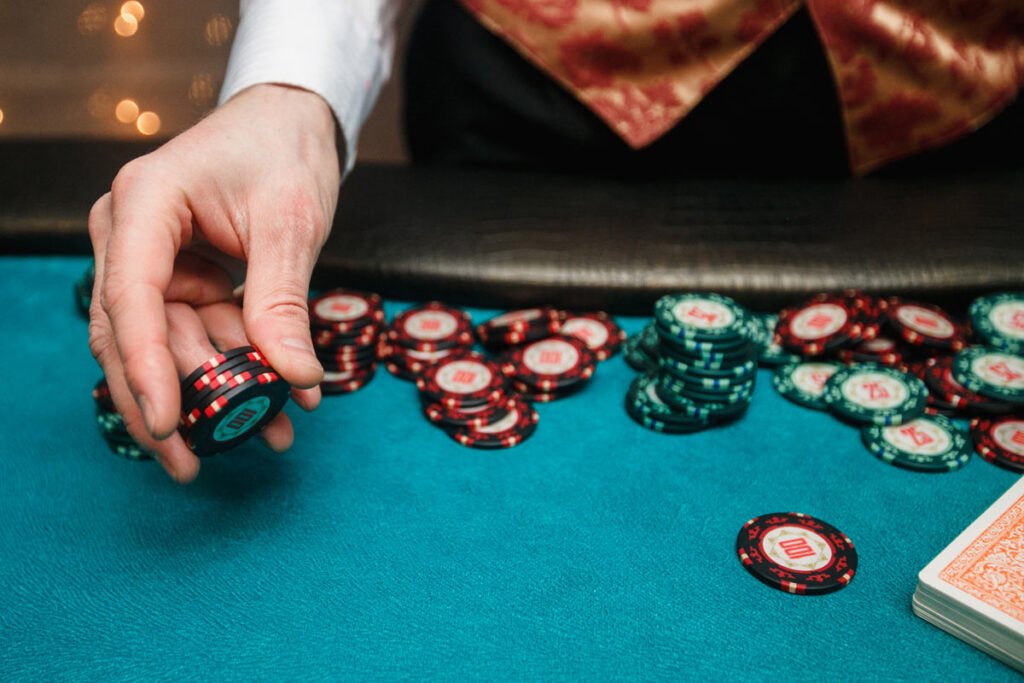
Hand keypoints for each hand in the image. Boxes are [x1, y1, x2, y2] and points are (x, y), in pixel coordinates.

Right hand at [89, 84, 340, 482]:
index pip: (129, 298)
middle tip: (197, 465)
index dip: (145, 368)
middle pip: (133, 336)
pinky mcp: (181, 280)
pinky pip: (201, 336)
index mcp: (144, 205)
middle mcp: (132, 236)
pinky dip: (237, 369)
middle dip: (170, 402)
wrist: (292, 122)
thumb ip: (282, 302)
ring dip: (218, 393)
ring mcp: (153, 261)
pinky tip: (280, 401)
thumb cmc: (285, 153)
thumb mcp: (291, 225)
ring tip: (274, 433)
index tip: (166, 425)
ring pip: (171, 346)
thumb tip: (293, 378)